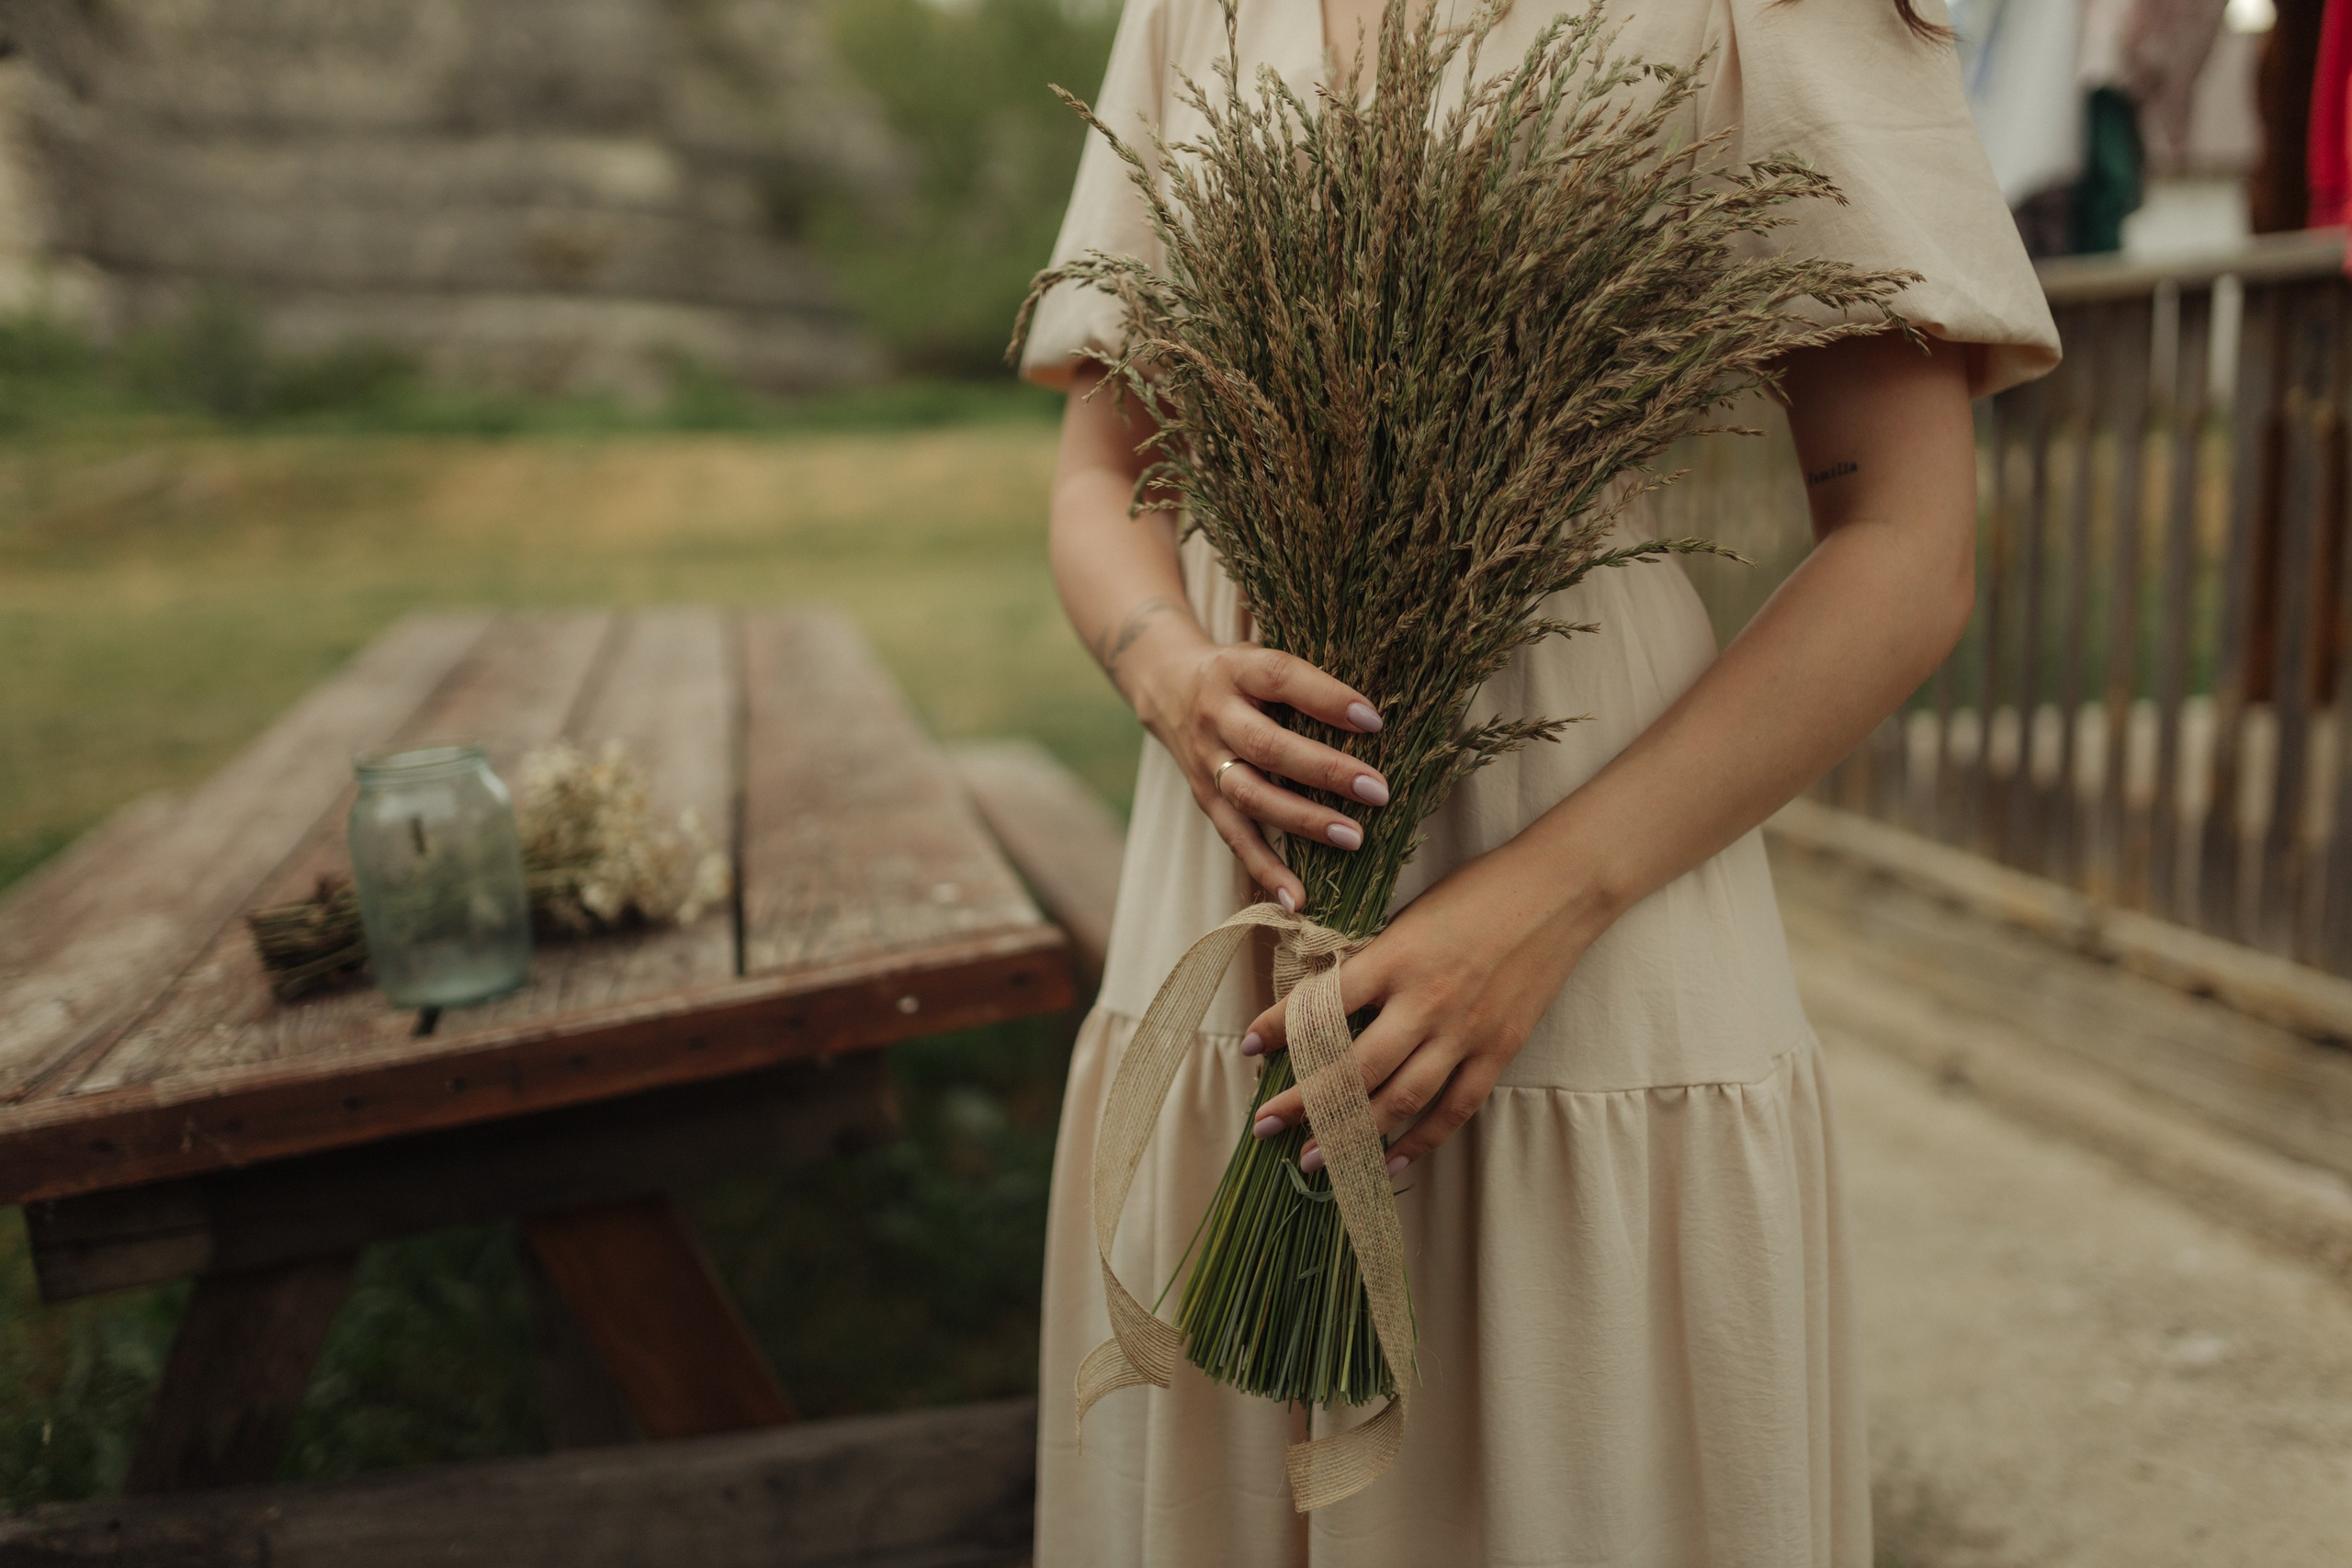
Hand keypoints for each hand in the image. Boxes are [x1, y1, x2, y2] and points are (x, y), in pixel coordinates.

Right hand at [1130, 639, 1391, 910]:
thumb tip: (1379, 722)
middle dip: (1325, 771)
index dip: (1327, 699)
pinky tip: (1299, 899)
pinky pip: (1235, 837)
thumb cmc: (1244, 676)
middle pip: (1268, 746)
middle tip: (1376, 790)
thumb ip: (1309, 684)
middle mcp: (1217, 716)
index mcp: (1238, 670)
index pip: (1282, 679)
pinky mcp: (1205, 798)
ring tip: (1354, 839)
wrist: (1169, 687)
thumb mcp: (1266, 659)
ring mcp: (1207, 761)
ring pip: (1252, 796)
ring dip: (1304, 822)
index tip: (1373, 721)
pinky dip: (1266, 870)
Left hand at [1237, 840, 1617, 1171]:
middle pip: (1352, 1069)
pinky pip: (1454, 1109)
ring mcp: (1465, 1032)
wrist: (1559, 888)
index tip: (1246, 1047)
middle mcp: (1427, 1000)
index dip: (1278, 1028)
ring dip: (1350, 1136)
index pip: (1322, 1004)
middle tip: (1266, 1125)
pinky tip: (1387, 1162)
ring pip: (1399, 1100)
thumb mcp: (1411, 916)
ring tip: (1313, 1159)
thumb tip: (1324, 1004)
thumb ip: (1372, 962)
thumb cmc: (1478, 889)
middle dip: (1303, 1103)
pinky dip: (1419, 1140)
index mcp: (1396, 956)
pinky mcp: (1498, 1050)